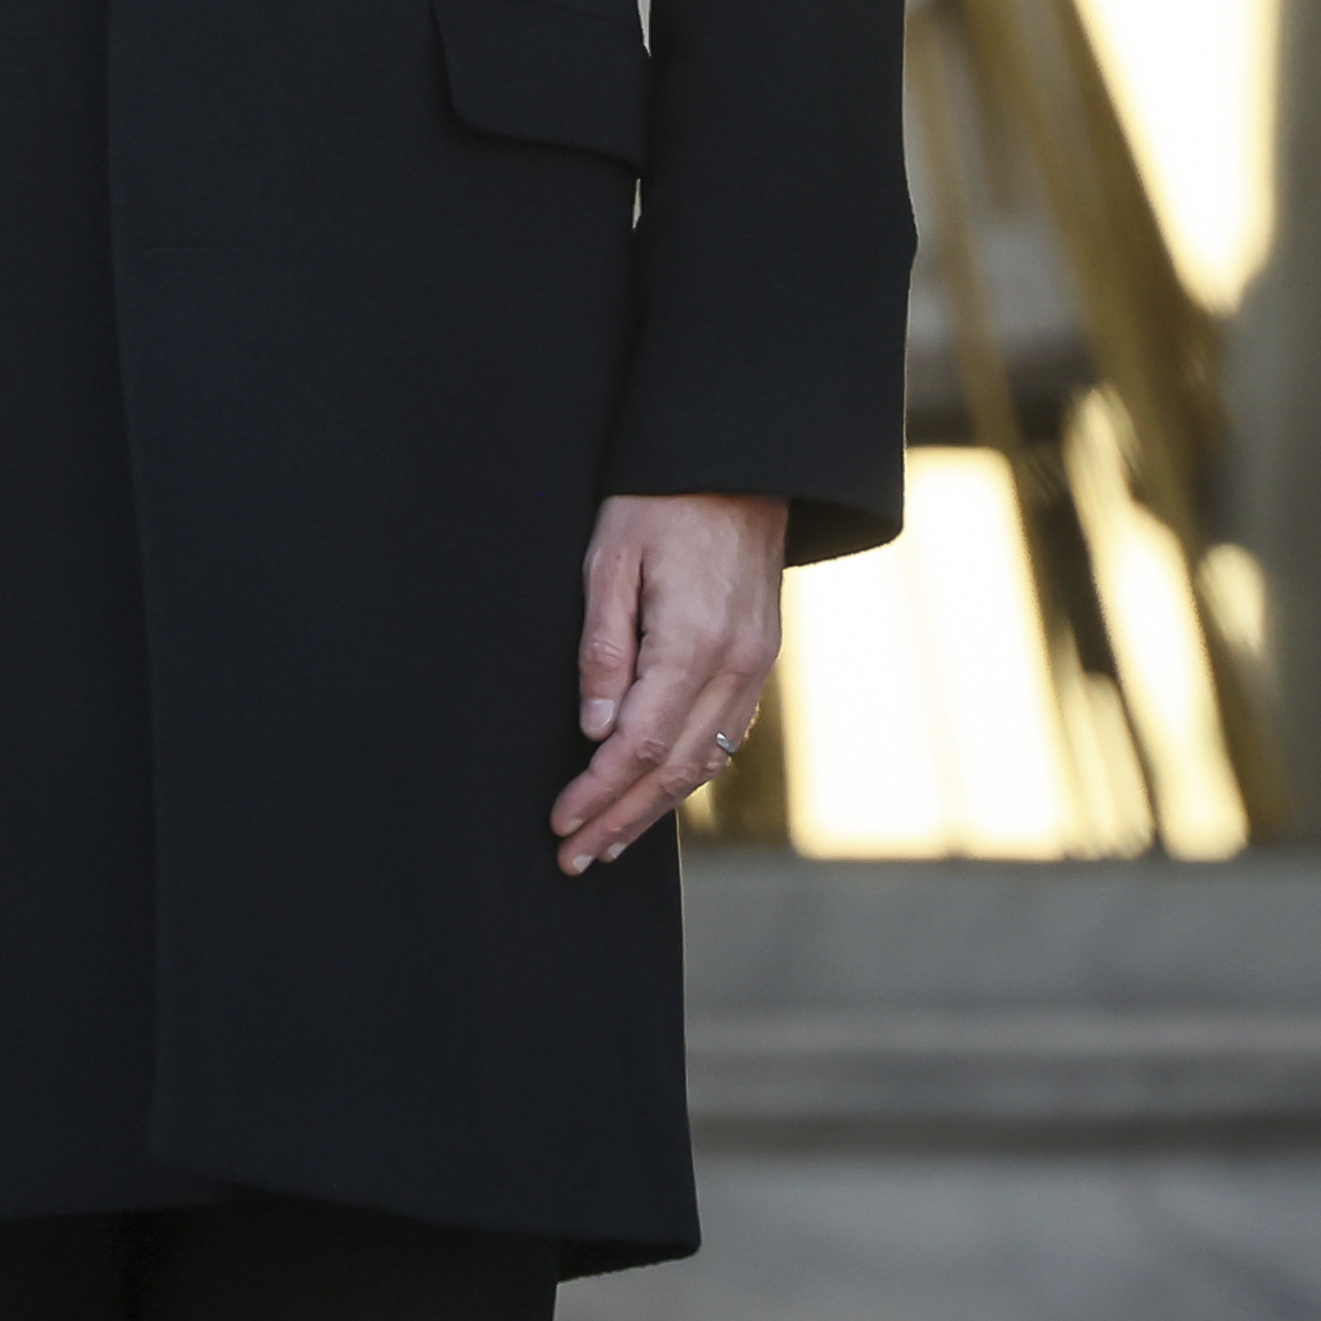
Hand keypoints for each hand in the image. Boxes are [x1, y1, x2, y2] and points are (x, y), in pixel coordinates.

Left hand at [553, 492, 786, 871]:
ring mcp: (756, 666)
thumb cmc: (659, 501)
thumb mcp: (610, 560)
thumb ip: (603, 646)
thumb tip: (594, 730)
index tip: (560, 822)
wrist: (738, 462)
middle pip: (674, 769)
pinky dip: (687, 774)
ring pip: (704, 761)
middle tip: (574, 858)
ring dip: (654, 808)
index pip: (639, 744)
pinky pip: (725, 735)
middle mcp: (735, 665)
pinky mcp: (760, 660)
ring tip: (608, 844)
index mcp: (693, 641)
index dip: (598, 791)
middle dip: (621, 819)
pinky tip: (656, 793)